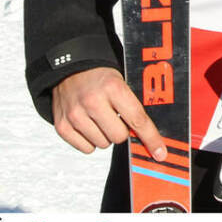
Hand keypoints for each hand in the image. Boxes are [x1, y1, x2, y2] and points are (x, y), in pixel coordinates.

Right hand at [50, 67, 166, 160]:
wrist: (69, 69)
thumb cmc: (99, 77)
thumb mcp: (121, 82)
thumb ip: (134, 105)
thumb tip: (149, 133)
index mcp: (113, 88)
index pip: (137, 119)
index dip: (150, 138)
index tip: (159, 152)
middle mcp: (93, 101)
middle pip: (119, 136)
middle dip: (122, 131)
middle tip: (117, 117)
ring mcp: (76, 115)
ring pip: (103, 144)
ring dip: (106, 135)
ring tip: (100, 118)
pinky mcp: (62, 126)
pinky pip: (86, 149)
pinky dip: (91, 141)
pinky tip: (89, 125)